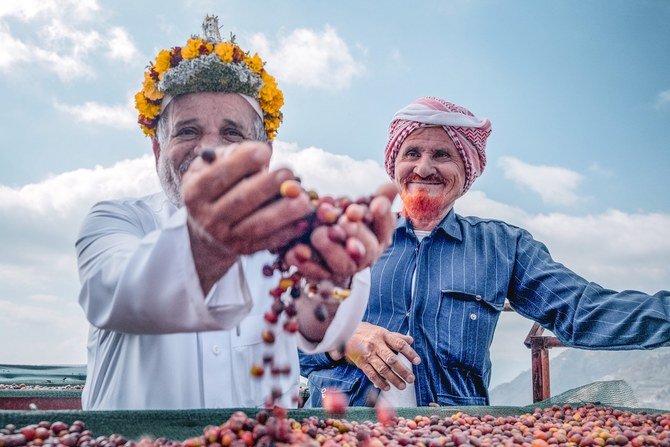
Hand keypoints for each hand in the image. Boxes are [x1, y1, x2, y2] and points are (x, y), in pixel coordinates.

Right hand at [182, 142, 311, 255]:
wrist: (205, 230)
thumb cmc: (215, 188)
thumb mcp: (209, 169)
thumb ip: (230, 155)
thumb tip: (260, 150)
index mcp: (195, 192)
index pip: (219, 175)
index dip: (242, 162)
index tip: (264, 151)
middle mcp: (208, 217)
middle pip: (241, 200)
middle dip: (267, 185)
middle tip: (289, 172)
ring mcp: (226, 237)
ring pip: (258, 225)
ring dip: (283, 212)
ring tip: (304, 199)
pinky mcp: (244, 250)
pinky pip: (269, 241)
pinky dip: (288, 231)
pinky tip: (305, 219)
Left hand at [283, 183, 397, 281]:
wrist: (324, 244)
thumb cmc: (348, 219)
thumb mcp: (363, 207)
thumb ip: (377, 198)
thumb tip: (391, 186)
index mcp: (379, 237)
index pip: (386, 227)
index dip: (382, 216)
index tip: (376, 203)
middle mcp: (365, 256)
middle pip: (366, 249)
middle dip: (356, 233)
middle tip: (345, 220)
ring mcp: (344, 268)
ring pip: (342, 264)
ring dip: (330, 248)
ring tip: (319, 234)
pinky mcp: (322, 275)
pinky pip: (314, 273)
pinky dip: (304, 263)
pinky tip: (294, 251)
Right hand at [333, 322, 420, 390]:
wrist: (346, 332)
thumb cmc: (368, 332)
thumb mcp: (382, 331)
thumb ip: (396, 337)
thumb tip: (410, 340)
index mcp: (383, 335)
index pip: (399, 344)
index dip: (409, 353)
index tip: (418, 361)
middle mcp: (375, 344)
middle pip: (391, 359)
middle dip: (402, 370)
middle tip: (411, 379)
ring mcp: (367, 354)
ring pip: (382, 369)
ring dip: (393, 379)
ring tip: (402, 386)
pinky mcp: (361, 362)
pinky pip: (371, 374)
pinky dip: (380, 382)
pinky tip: (387, 387)